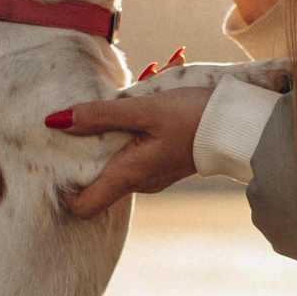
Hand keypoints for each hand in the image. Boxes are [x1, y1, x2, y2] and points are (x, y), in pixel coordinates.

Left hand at [49, 86, 211, 217]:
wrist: (241, 124)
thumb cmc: (193, 117)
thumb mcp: (143, 109)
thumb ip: (98, 115)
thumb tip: (55, 121)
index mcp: (128, 175)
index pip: (83, 206)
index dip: (64, 186)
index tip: (59, 154)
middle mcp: (138, 182)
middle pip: (96, 174)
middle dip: (90, 140)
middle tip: (94, 107)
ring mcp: (153, 173)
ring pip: (117, 154)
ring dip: (116, 124)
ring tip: (134, 89)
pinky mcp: (164, 160)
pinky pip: (137, 146)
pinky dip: (135, 123)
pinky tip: (149, 92)